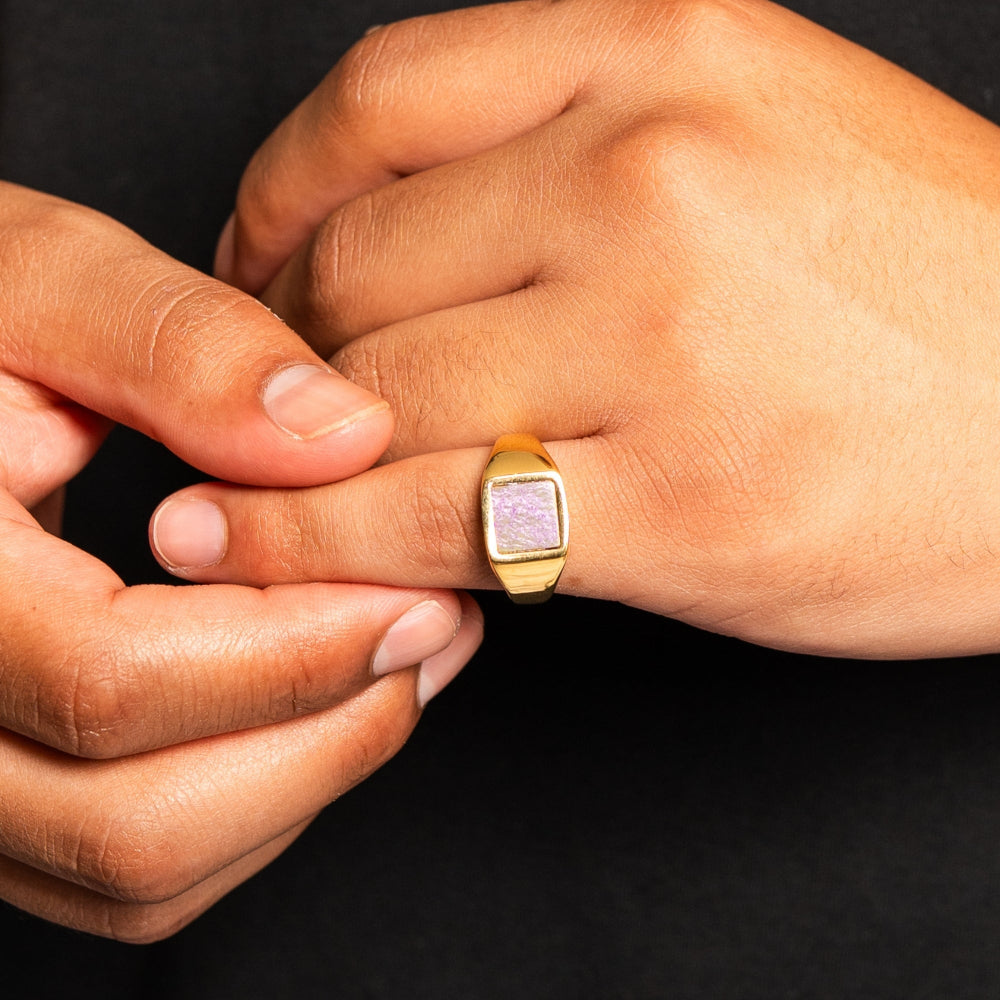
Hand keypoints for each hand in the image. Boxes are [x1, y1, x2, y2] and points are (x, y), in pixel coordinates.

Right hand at [0, 181, 480, 939]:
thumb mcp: (42, 287)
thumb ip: (182, 346)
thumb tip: (347, 435)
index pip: (111, 679)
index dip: (294, 648)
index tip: (414, 590)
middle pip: (135, 824)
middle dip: (325, 735)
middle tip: (430, 630)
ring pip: (144, 873)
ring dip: (307, 777)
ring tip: (402, 658)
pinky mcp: (7, 794)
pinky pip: (136, 870)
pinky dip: (257, 801)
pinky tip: (327, 698)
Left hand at [194, 0, 999, 658]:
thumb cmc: (922, 282)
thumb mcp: (756, 134)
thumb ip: (567, 151)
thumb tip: (377, 234)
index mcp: (670, 55)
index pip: (376, 102)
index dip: (271, 200)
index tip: (245, 270)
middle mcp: (656, 178)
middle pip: (352, 266)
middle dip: (269, 349)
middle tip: (254, 406)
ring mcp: (668, 345)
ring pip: (369, 404)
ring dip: (277, 458)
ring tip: (234, 493)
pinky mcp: (683, 510)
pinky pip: (432, 525)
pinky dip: (320, 549)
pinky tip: (258, 554)